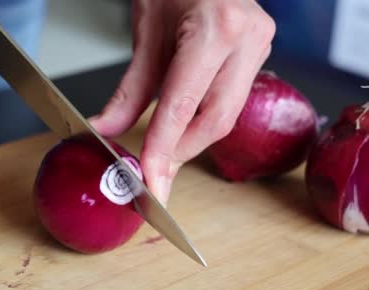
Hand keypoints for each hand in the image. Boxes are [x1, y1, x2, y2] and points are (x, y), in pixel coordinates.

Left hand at [90, 0, 274, 203]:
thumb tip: (107, 130)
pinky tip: (183, 130)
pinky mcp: (260, 52)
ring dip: (191, 140)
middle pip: (215, 120)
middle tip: (154, 179)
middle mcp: (246, 38)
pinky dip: (203, 120)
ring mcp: (260, 44)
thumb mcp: (146, 33)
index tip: (151, 183)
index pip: (184, 105)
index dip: (165, 150)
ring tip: (162, 156)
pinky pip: (232, 100)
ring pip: (226, 116)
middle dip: (180, 154)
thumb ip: (130, 91)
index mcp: (215, 29)